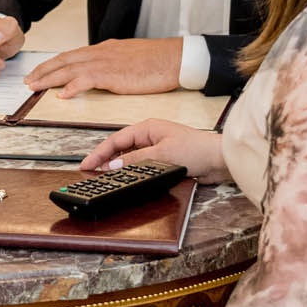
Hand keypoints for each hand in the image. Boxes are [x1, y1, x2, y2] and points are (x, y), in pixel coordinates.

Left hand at [26, 38, 181, 96]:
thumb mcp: (126, 59)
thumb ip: (110, 64)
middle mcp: (100, 53)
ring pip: (69, 68)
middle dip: (43, 70)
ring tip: (35, 87)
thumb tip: (100, 73)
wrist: (173, 58)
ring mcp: (105, 62)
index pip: (71, 56)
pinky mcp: (113, 74)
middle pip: (64, 60)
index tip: (39, 72)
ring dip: (49, 78)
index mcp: (103, 50)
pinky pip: (87, 79)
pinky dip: (72, 86)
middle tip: (28, 80)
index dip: (52, 64)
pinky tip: (62, 94)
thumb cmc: (155, 61)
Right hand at [81, 119, 230, 183]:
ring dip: (118, 166)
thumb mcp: (162, 154)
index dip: (99, 152)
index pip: (116, 139)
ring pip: (130, 157)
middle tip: (91, 172)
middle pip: (120, 147)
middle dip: (105, 159)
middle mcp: (150, 136)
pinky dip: (131, 171)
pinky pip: (141, 165)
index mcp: (148, 128)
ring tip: (105, 177)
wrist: (219, 160)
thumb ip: (136, 159)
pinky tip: (127, 179)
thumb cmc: (197, 149)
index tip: (87, 164)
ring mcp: (157, 148)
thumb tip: (114, 164)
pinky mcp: (164, 160)